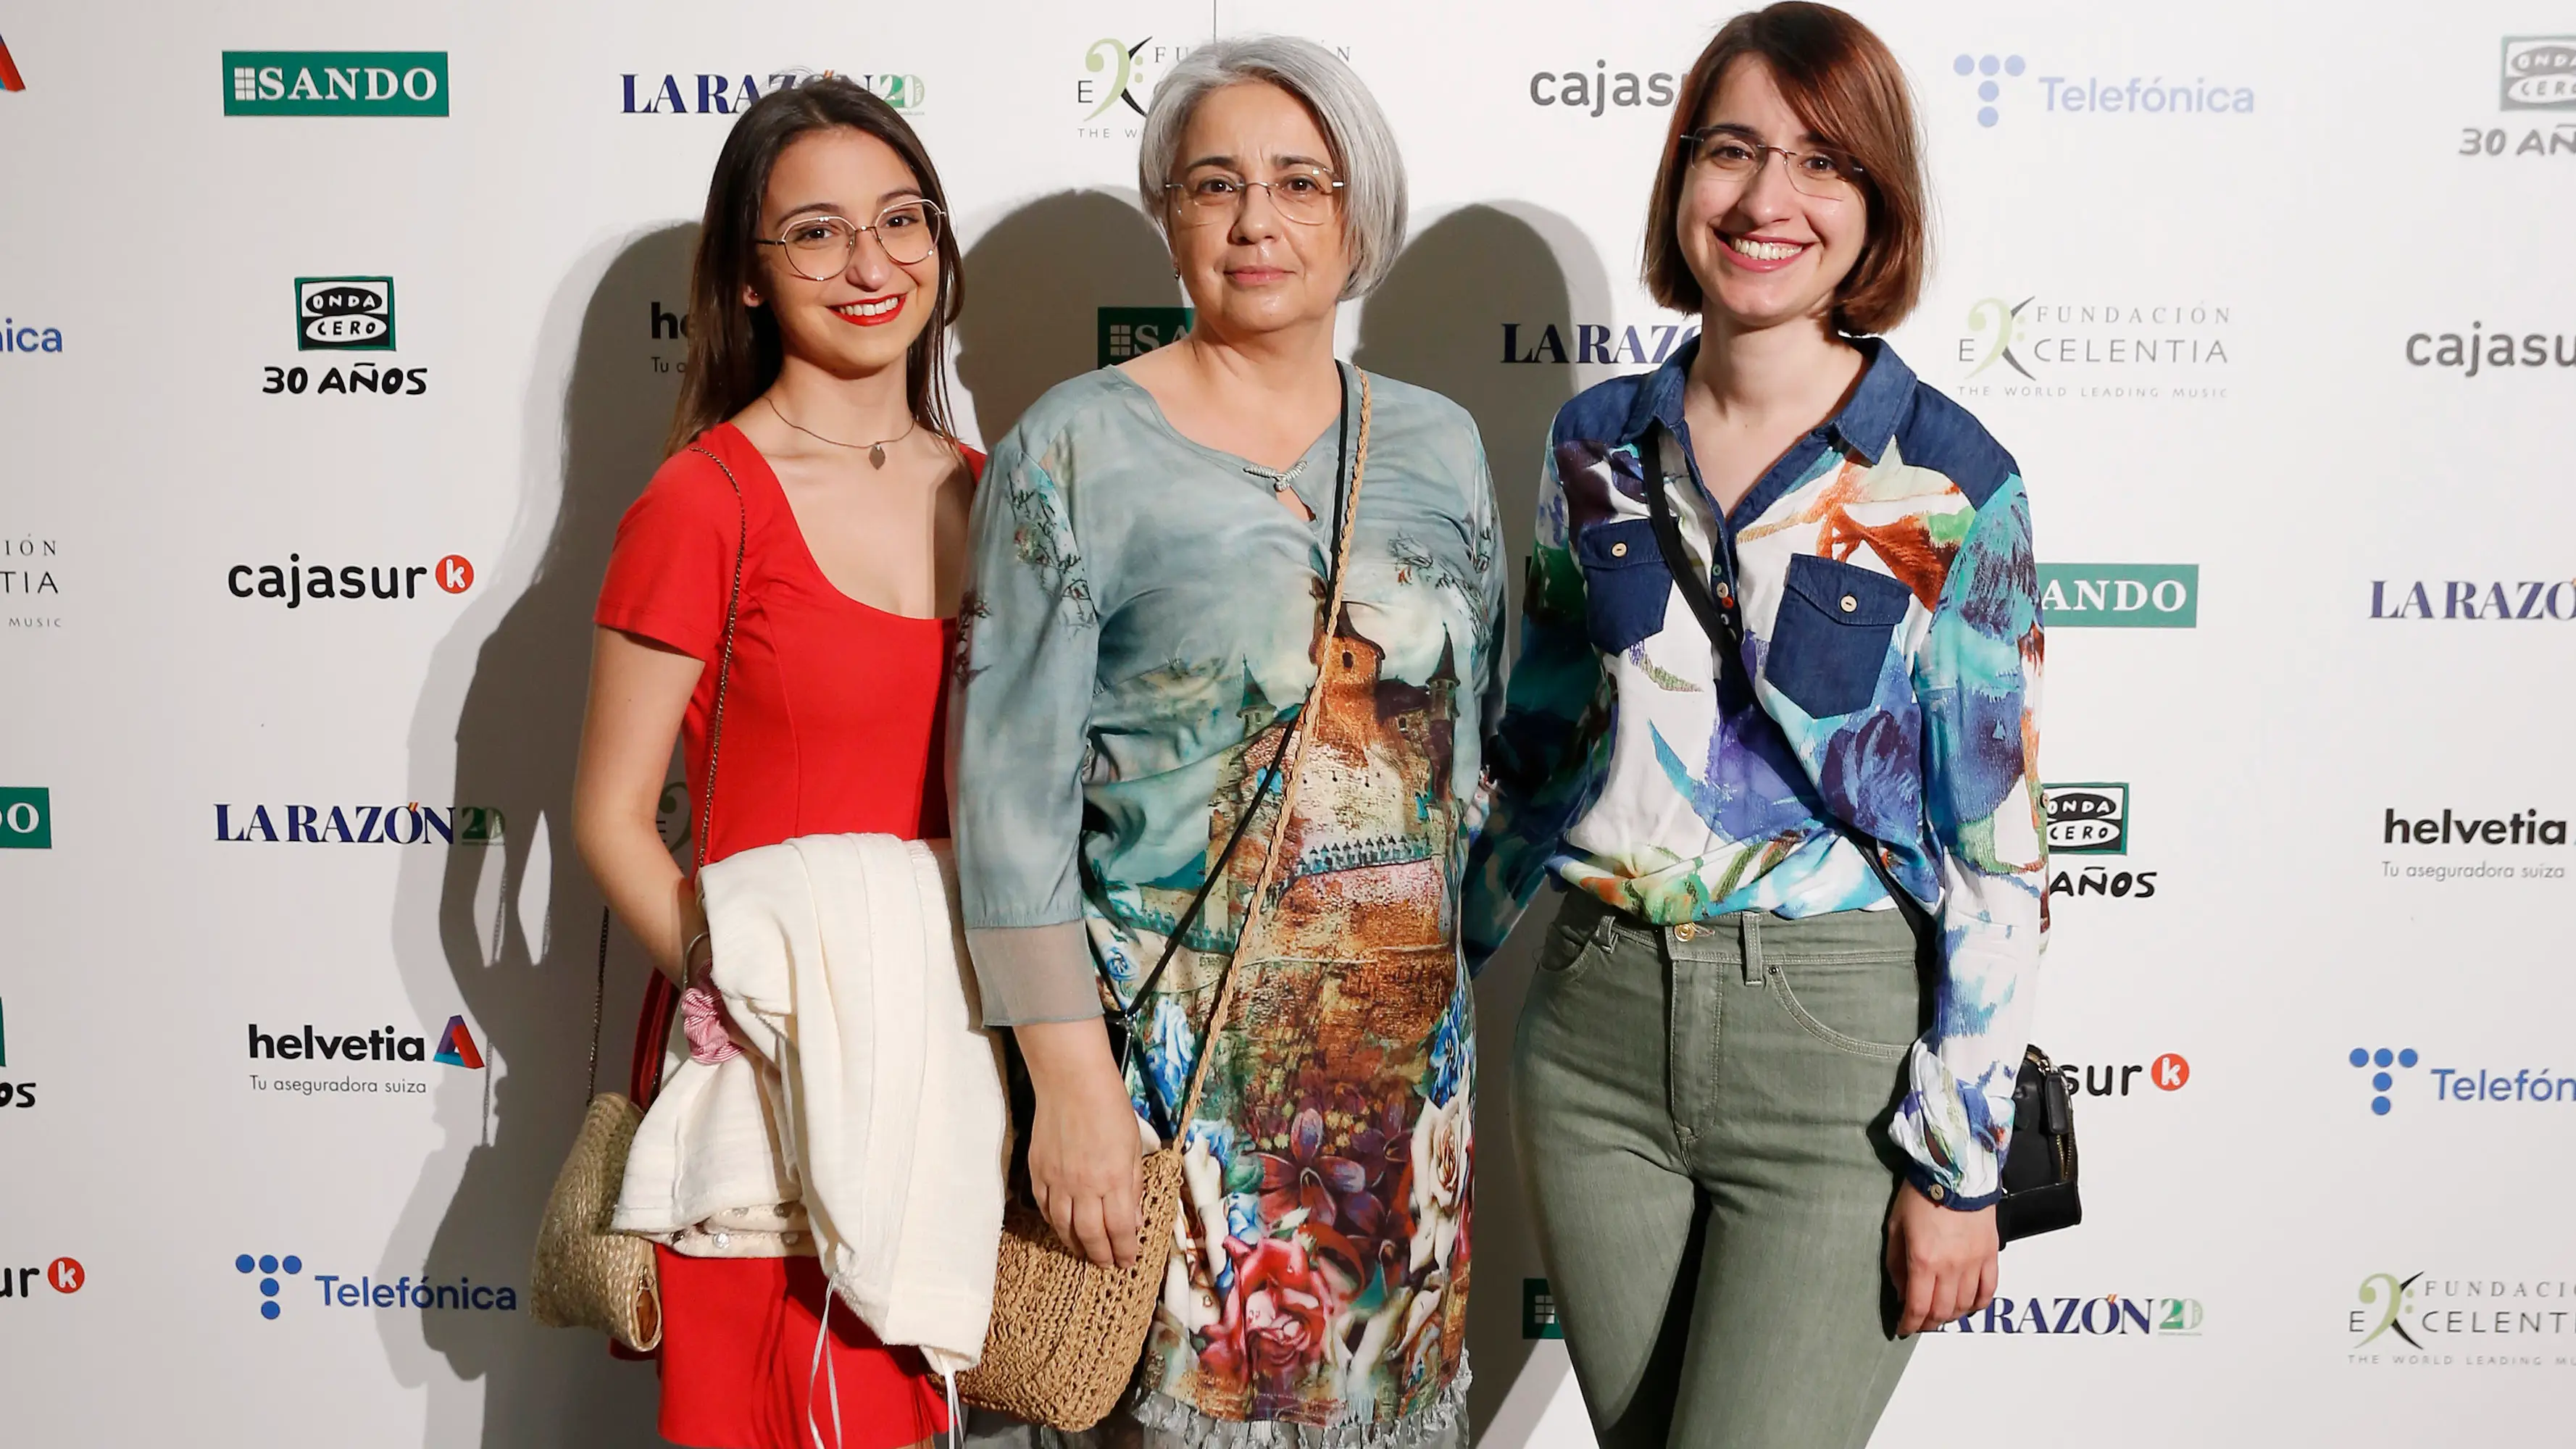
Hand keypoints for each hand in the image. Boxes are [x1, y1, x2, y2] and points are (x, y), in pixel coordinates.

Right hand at [1015, 1018, 1144, 1268]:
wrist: (1071, 1084)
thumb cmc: (1110, 1109)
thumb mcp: (1134, 1147)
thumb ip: (1133, 1185)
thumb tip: (1133, 1221)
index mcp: (1114, 1180)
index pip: (1119, 1229)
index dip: (1124, 1250)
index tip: (1127, 1261)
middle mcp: (1084, 1187)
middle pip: (1090, 1235)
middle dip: (1101, 1256)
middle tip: (1107, 1265)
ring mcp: (1057, 1182)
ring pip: (1064, 1227)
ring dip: (1076, 1246)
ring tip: (1085, 1254)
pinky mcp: (1038, 1173)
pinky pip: (1045, 1208)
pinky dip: (1054, 1224)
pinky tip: (1062, 1229)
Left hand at [1885, 1183, 1997, 1335]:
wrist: (1955, 1170)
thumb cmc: (1920, 1194)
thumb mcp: (1895, 1226)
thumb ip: (1896, 1263)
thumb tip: (1902, 1292)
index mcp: (1923, 1261)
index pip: (1918, 1307)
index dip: (1910, 1324)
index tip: (1903, 1329)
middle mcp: (1950, 1267)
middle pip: (1942, 1311)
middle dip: (1929, 1322)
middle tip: (1920, 1322)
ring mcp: (1974, 1263)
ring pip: (1965, 1305)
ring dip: (1952, 1315)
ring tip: (1941, 1313)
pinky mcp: (1990, 1254)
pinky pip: (1989, 1289)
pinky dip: (1979, 1304)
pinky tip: (1969, 1305)